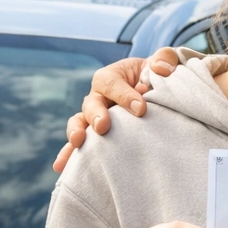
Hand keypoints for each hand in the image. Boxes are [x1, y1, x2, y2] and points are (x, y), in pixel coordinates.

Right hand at [52, 47, 180, 172]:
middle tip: (103, 127)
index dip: (123, 95)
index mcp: (112, 77)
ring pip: (79, 123)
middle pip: (91, 104)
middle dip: (96, 115)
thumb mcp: (164, 63)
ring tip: (77, 143)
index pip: (112, 83)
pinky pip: (82, 146)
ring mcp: (95, 118)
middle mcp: (99, 97)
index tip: (140, 109)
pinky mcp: (97, 136)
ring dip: (76, 133)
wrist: (156, 96)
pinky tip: (62, 168)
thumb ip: (165, 59)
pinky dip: (70, 156)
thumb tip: (162, 68)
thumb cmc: (157, 77)